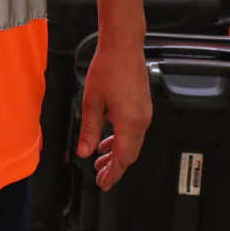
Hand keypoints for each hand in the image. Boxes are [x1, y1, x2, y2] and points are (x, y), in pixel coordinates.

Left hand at [75, 42, 152, 189]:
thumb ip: (89, 130)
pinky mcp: (143, 106)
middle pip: (130, 154)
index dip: (113, 174)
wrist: (123, 46)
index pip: (122, 158)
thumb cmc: (108, 68)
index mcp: (129, 122)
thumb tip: (84, 151)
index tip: (103, 184)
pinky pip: (134, 132)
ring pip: (132, 144)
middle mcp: (141, 121)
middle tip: (101, 177)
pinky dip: (122, 140)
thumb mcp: (91, 102)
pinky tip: (109, 140)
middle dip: (115, 167)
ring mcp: (144, 114)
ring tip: (101, 161)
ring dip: (117, 154)